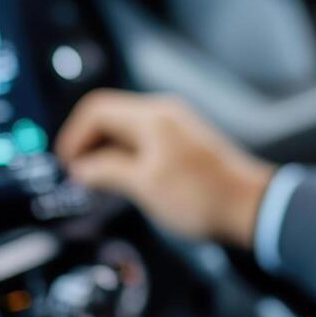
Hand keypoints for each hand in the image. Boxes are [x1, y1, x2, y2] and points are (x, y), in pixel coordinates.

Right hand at [55, 89, 274, 247]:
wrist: (250, 206)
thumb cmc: (200, 196)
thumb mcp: (144, 186)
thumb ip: (107, 172)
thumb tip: (80, 168)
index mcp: (151, 116)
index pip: (96, 110)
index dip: (74, 136)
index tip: (65, 164)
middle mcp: (162, 113)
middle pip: (110, 116)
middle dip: (87, 143)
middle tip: (76, 174)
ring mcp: (174, 125)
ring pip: (126, 129)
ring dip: (106, 151)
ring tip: (96, 181)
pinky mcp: (183, 141)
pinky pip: (143, 139)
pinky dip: (125, 155)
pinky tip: (123, 179)